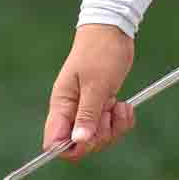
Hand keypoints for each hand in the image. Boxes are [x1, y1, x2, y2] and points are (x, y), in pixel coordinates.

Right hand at [42, 23, 136, 160]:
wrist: (113, 31)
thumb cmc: (100, 52)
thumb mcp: (96, 84)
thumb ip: (87, 115)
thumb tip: (79, 142)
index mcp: (62, 106)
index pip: (55, 142)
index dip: (71, 148)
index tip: (90, 137)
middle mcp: (72, 111)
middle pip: (81, 145)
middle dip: (100, 136)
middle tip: (108, 113)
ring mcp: (87, 109)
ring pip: (98, 137)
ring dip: (113, 128)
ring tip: (119, 105)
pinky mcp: (102, 105)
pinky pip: (111, 126)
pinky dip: (121, 121)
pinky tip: (124, 104)